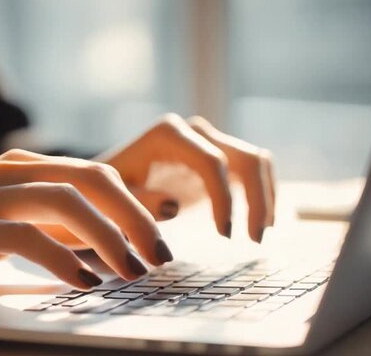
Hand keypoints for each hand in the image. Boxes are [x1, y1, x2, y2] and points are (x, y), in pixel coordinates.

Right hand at [0, 149, 172, 292]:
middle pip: (89, 180)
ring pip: (62, 200)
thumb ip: (56, 226)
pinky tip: (83, 281)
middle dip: (133, 218)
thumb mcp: (12, 225)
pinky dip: (60, 258)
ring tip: (131, 271)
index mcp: (24, 168)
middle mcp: (9, 171)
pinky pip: (24, 234)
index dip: (136, 202)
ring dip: (106, 236)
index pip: (95, 174)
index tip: (164, 234)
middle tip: (159, 255)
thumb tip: (110, 239)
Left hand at [96, 114, 274, 241]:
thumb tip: (174, 205)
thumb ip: (139, 202)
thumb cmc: (106, 193)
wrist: (105, 183)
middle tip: (253, 240)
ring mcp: (207, 141)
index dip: (224, 199)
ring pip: (255, 161)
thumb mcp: (114, 199)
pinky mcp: (215, 157)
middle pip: (243, 158)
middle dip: (255, 199)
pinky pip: (251, 170)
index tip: (224, 236)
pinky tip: (257, 225)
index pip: (212, 162)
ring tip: (257, 235)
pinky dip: (261, 194)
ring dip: (264, 197)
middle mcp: (193, 131)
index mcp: (169, 134)